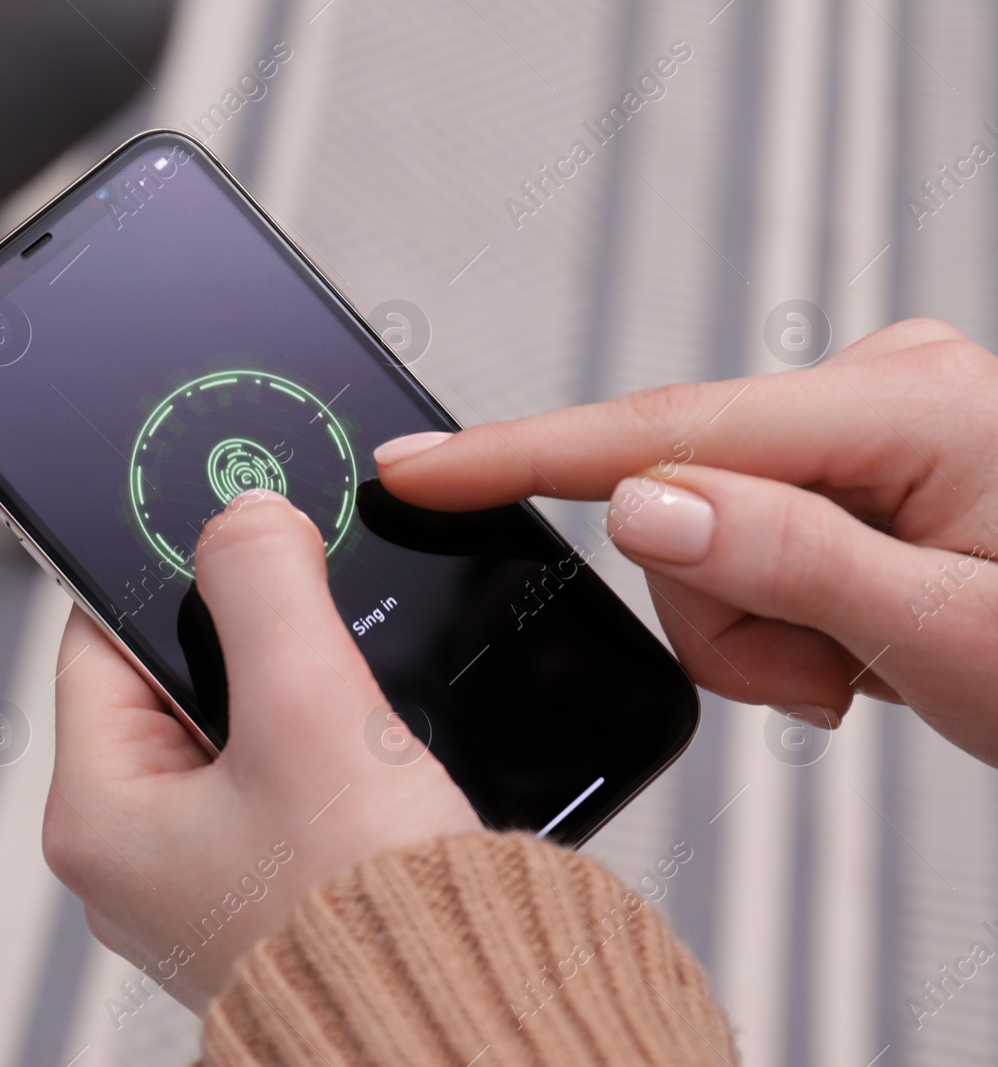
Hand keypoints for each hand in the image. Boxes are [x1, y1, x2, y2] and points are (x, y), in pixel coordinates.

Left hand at [42, 490, 479, 1010]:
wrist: (459, 1033)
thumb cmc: (369, 918)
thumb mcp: (308, 714)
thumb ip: (264, 590)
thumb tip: (242, 517)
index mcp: (97, 816)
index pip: (97, 637)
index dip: (160, 570)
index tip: (216, 523)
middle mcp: (133, 857)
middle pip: (168, 681)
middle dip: (241, 635)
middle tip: (302, 594)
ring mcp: (200, 880)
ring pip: (231, 732)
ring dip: (288, 695)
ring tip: (344, 692)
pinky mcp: (266, 894)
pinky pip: (274, 784)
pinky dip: (316, 750)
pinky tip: (365, 745)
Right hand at [376, 318, 997, 763]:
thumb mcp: (952, 635)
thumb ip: (788, 561)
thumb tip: (644, 504)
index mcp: (906, 408)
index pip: (666, 425)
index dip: (522, 453)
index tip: (421, 468)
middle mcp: (881, 392)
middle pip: (682, 497)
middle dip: (723, 610)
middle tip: (821, 678)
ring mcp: (869, 426)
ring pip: (706, 530)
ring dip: (755, 624)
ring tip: (853, 667)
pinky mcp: (856, 465)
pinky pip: (748, 533)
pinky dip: (778, 610)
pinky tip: (854, 637)